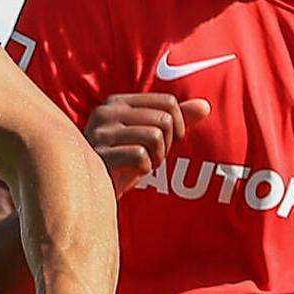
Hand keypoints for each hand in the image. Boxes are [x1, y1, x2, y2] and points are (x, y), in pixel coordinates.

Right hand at [84, 94, 211, 194]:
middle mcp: (106, 111)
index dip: (179, 124)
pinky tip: (134, 173)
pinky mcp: (99, 155)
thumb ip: (176, 120)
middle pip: (164, 119)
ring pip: (156, 136)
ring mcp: (100, 132)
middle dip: (168, 143)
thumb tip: (206, 106)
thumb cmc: (121, 164)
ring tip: (146, 164)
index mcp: (117, 102)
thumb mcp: (149, 139)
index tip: (170, 142)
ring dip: (158, 157)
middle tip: (155, 156)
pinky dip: (146, 168)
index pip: (167, 102)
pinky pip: (141, 156)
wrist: (87, 191)